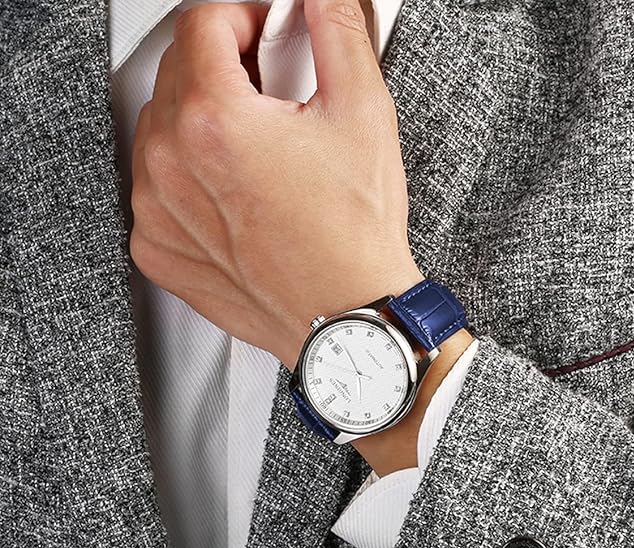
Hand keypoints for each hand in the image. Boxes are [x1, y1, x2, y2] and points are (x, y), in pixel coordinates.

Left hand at [130, 0, 422, 369]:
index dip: (241, 13)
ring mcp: (157, 212)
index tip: (263, 30)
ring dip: (200, 122)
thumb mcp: (362, 113)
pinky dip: (186, 178)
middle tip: (269, 93)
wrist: (345, 316)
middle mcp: (171, 165)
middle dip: (222, 67)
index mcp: (214, 122)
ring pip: (160, 131)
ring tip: (255, 150)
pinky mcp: (158, 250)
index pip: (201, 24)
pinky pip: (156, 189)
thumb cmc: (353, 236)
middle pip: (177, 74)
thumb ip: (336, 31)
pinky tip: (231, 194)